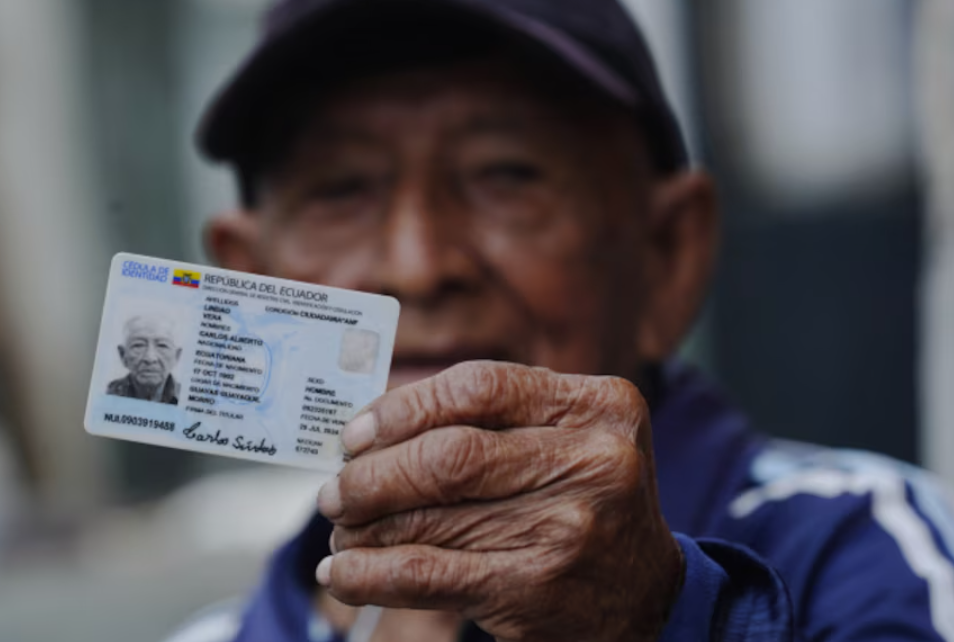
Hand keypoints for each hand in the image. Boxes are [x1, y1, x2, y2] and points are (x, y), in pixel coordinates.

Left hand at [315, 361, 682, 641]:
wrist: (649, 598)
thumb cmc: (587, 502)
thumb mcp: (570, 439)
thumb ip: (495, 418)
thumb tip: (374, 426)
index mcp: (598, 405)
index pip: (479, 387)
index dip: (404, 407)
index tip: (356, 432)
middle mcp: (593, 460)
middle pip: (450, 453)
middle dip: (374, 473)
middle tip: (336, 489)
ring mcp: (569, 527)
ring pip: (431, 517)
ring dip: (366, 526)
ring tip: (339, 529)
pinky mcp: (538, 587)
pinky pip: (429, 575)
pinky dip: (372, 574)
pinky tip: (344, 574)